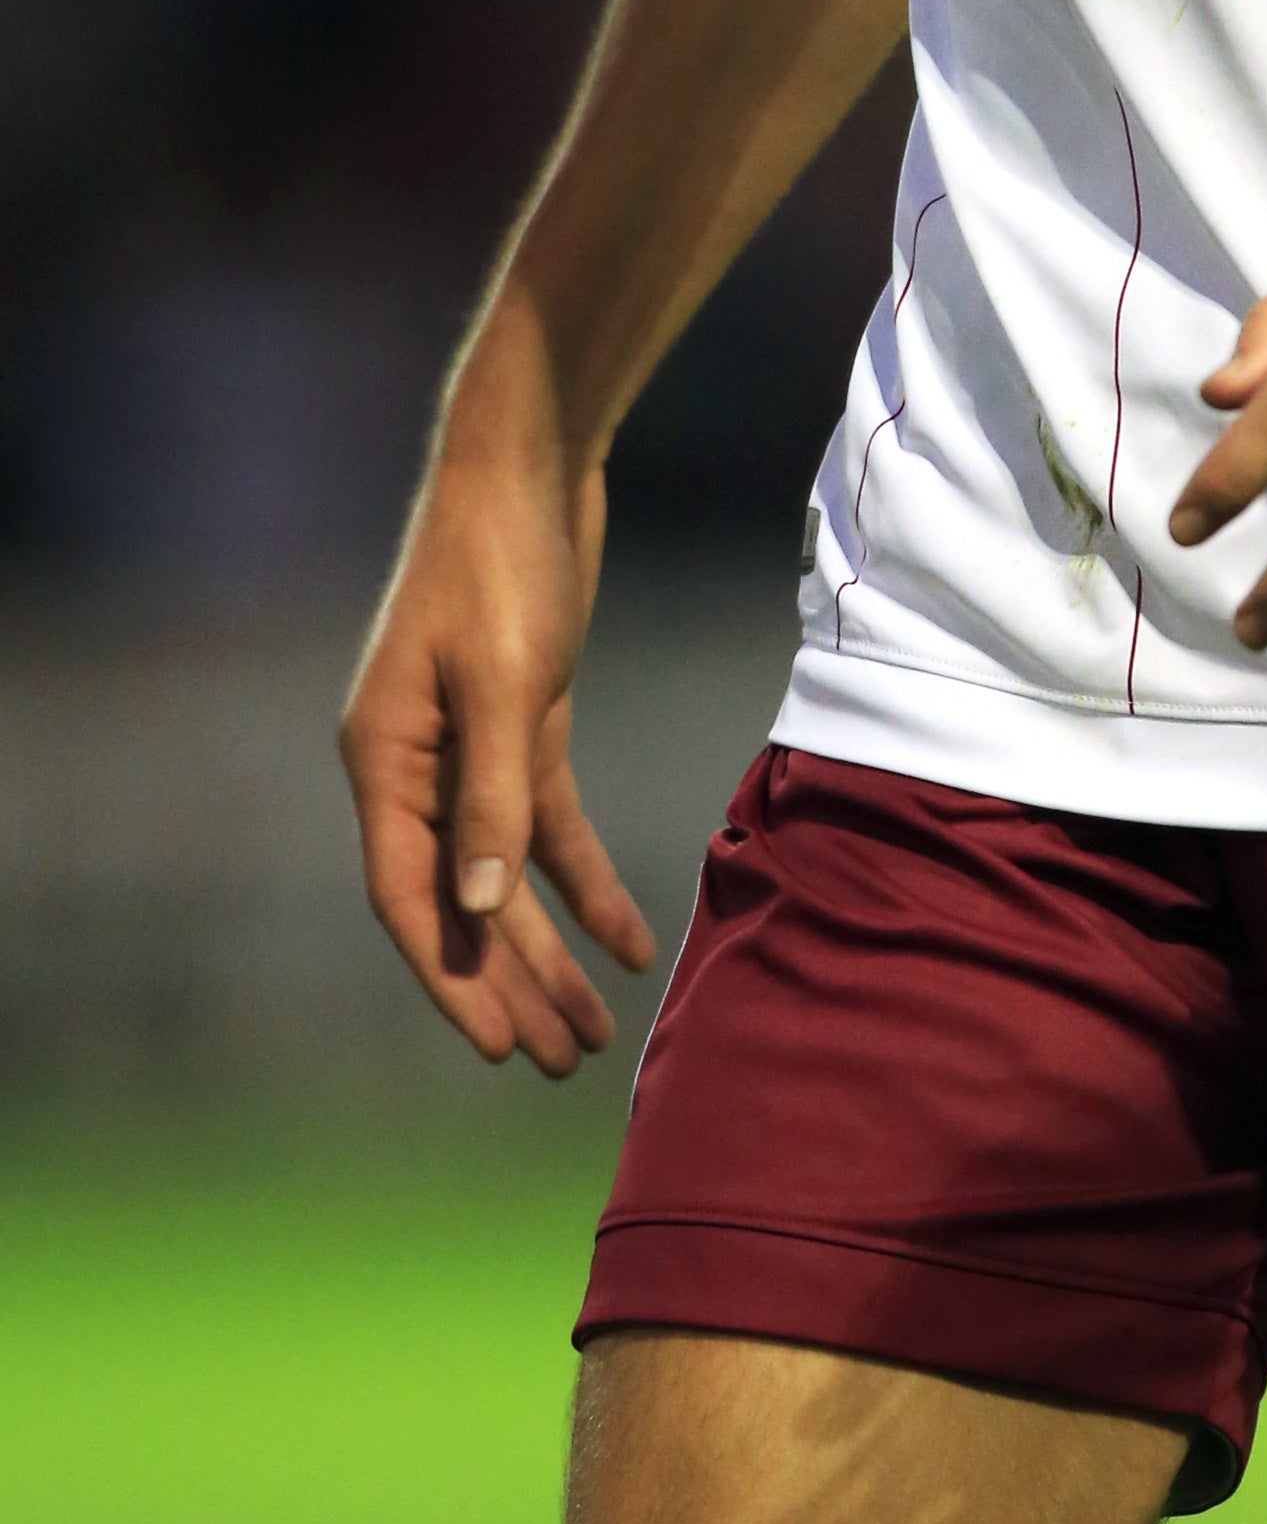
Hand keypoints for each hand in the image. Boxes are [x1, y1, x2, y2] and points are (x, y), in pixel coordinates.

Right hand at [339, 421, 653, 1073]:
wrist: (529, 460)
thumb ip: (493, 796)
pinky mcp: (525, 720)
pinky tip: (626, 937)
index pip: (411, 898)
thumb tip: (480, 912)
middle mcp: (416, 764)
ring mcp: (470, 745)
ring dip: (548, 947)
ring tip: (592, 1030)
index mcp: (383, 759)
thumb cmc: (501, 560)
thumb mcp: (504, 680)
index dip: (451, 978)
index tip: (496, 1048)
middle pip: (462, 901)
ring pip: (507, 874)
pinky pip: (548, 822)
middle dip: (509, 983)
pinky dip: (583, 879)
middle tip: (558, 1063)